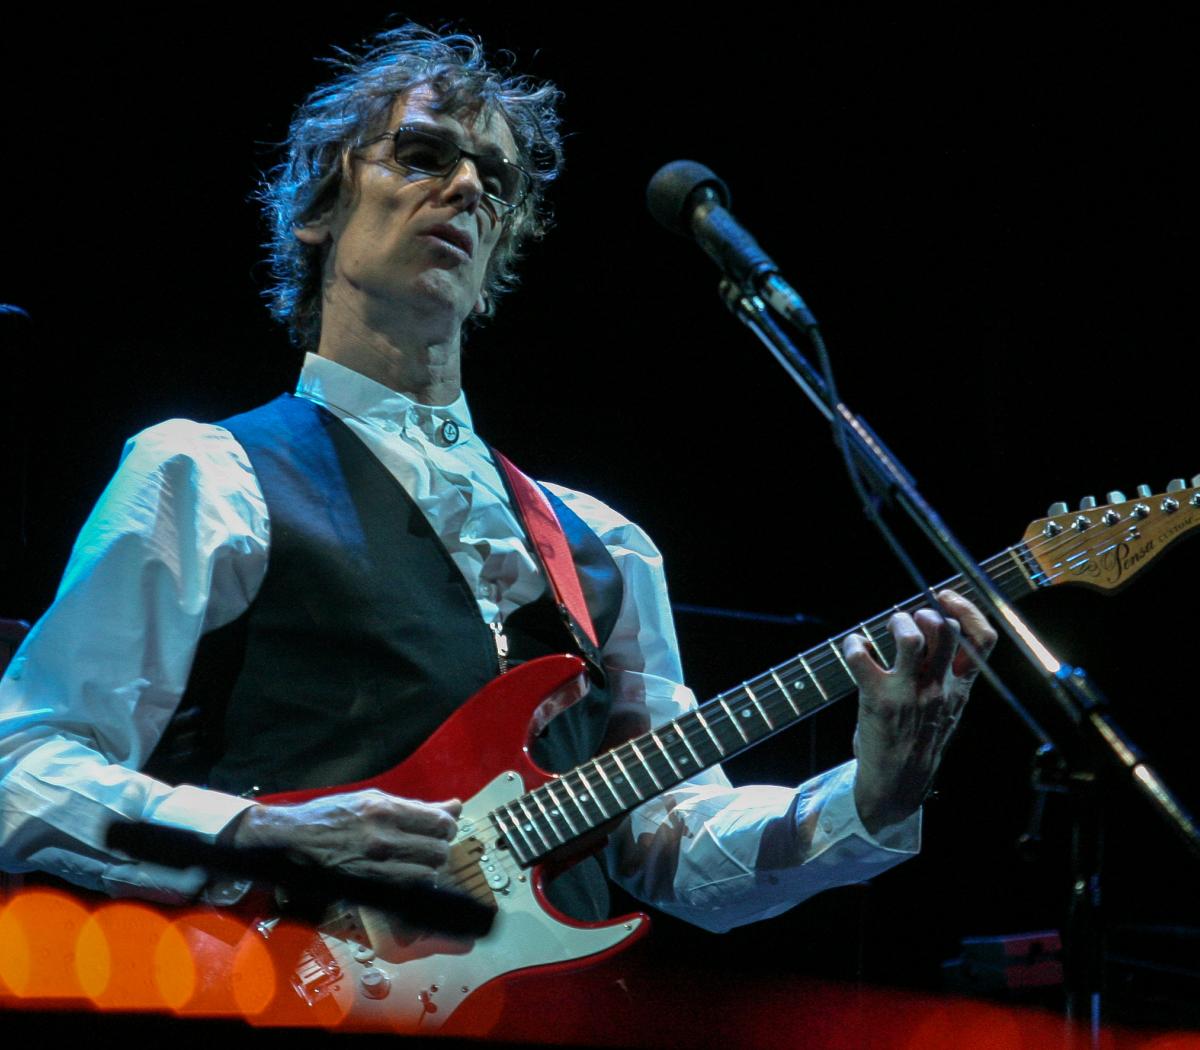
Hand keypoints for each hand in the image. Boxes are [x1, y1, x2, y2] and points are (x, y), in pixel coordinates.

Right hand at [230, 790, 461, 885]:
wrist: (291, 840)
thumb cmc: (333, 816)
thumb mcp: (373, 799)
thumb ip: (417, 806)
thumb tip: (454, 806)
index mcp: (384, 810)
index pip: (440, 823)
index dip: (447, 828)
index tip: (441, 829)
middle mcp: (381, 838)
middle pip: (438, 852)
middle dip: (439, 849)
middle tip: (429, 847)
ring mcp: (373, 866)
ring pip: (427, 875)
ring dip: (427, 870)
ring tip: (416, 863)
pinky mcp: (366, 888)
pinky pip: (406, 892)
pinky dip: (412, 887)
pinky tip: (404, 878)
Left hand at [843, 590, 995, 834]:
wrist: (897, 784)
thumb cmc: (919, 742)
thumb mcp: (948, 710)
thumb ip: (947, 677)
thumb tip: (934, 637)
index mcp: (960, 688)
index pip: (983, 641)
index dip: (967, 610)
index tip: (946, 596)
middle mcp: (939, 687)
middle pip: (946, 631)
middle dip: (926, 614)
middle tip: (909, 621)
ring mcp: (909, 693)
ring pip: (911, 639)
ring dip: (897, 622)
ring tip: (888, 628)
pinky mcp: (878, 699)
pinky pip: (862, 656)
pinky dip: (854, 643)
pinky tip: (855, 646)